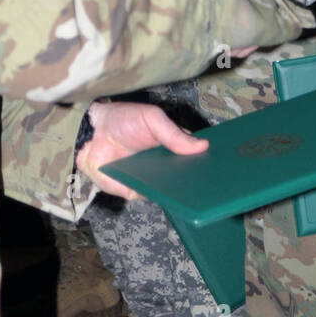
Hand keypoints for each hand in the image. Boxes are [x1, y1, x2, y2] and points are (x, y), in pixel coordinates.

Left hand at [76, 101, 208, 199]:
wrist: (90, 134)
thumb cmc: (122, 120)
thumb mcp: (152, 119)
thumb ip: (174, 134)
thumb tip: (203, 146)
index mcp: (170, 145)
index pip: (194, 155)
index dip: (207, 159)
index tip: (225, 164)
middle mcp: (163, 164)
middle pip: (186, 175)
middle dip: (199, 178)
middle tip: (216, 181)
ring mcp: (151, 179)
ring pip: (172, 189)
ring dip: (185, 190)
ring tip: (202, 191)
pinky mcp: (136, 191)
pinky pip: (154, 196)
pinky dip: (164, 197)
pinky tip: (176, 196)